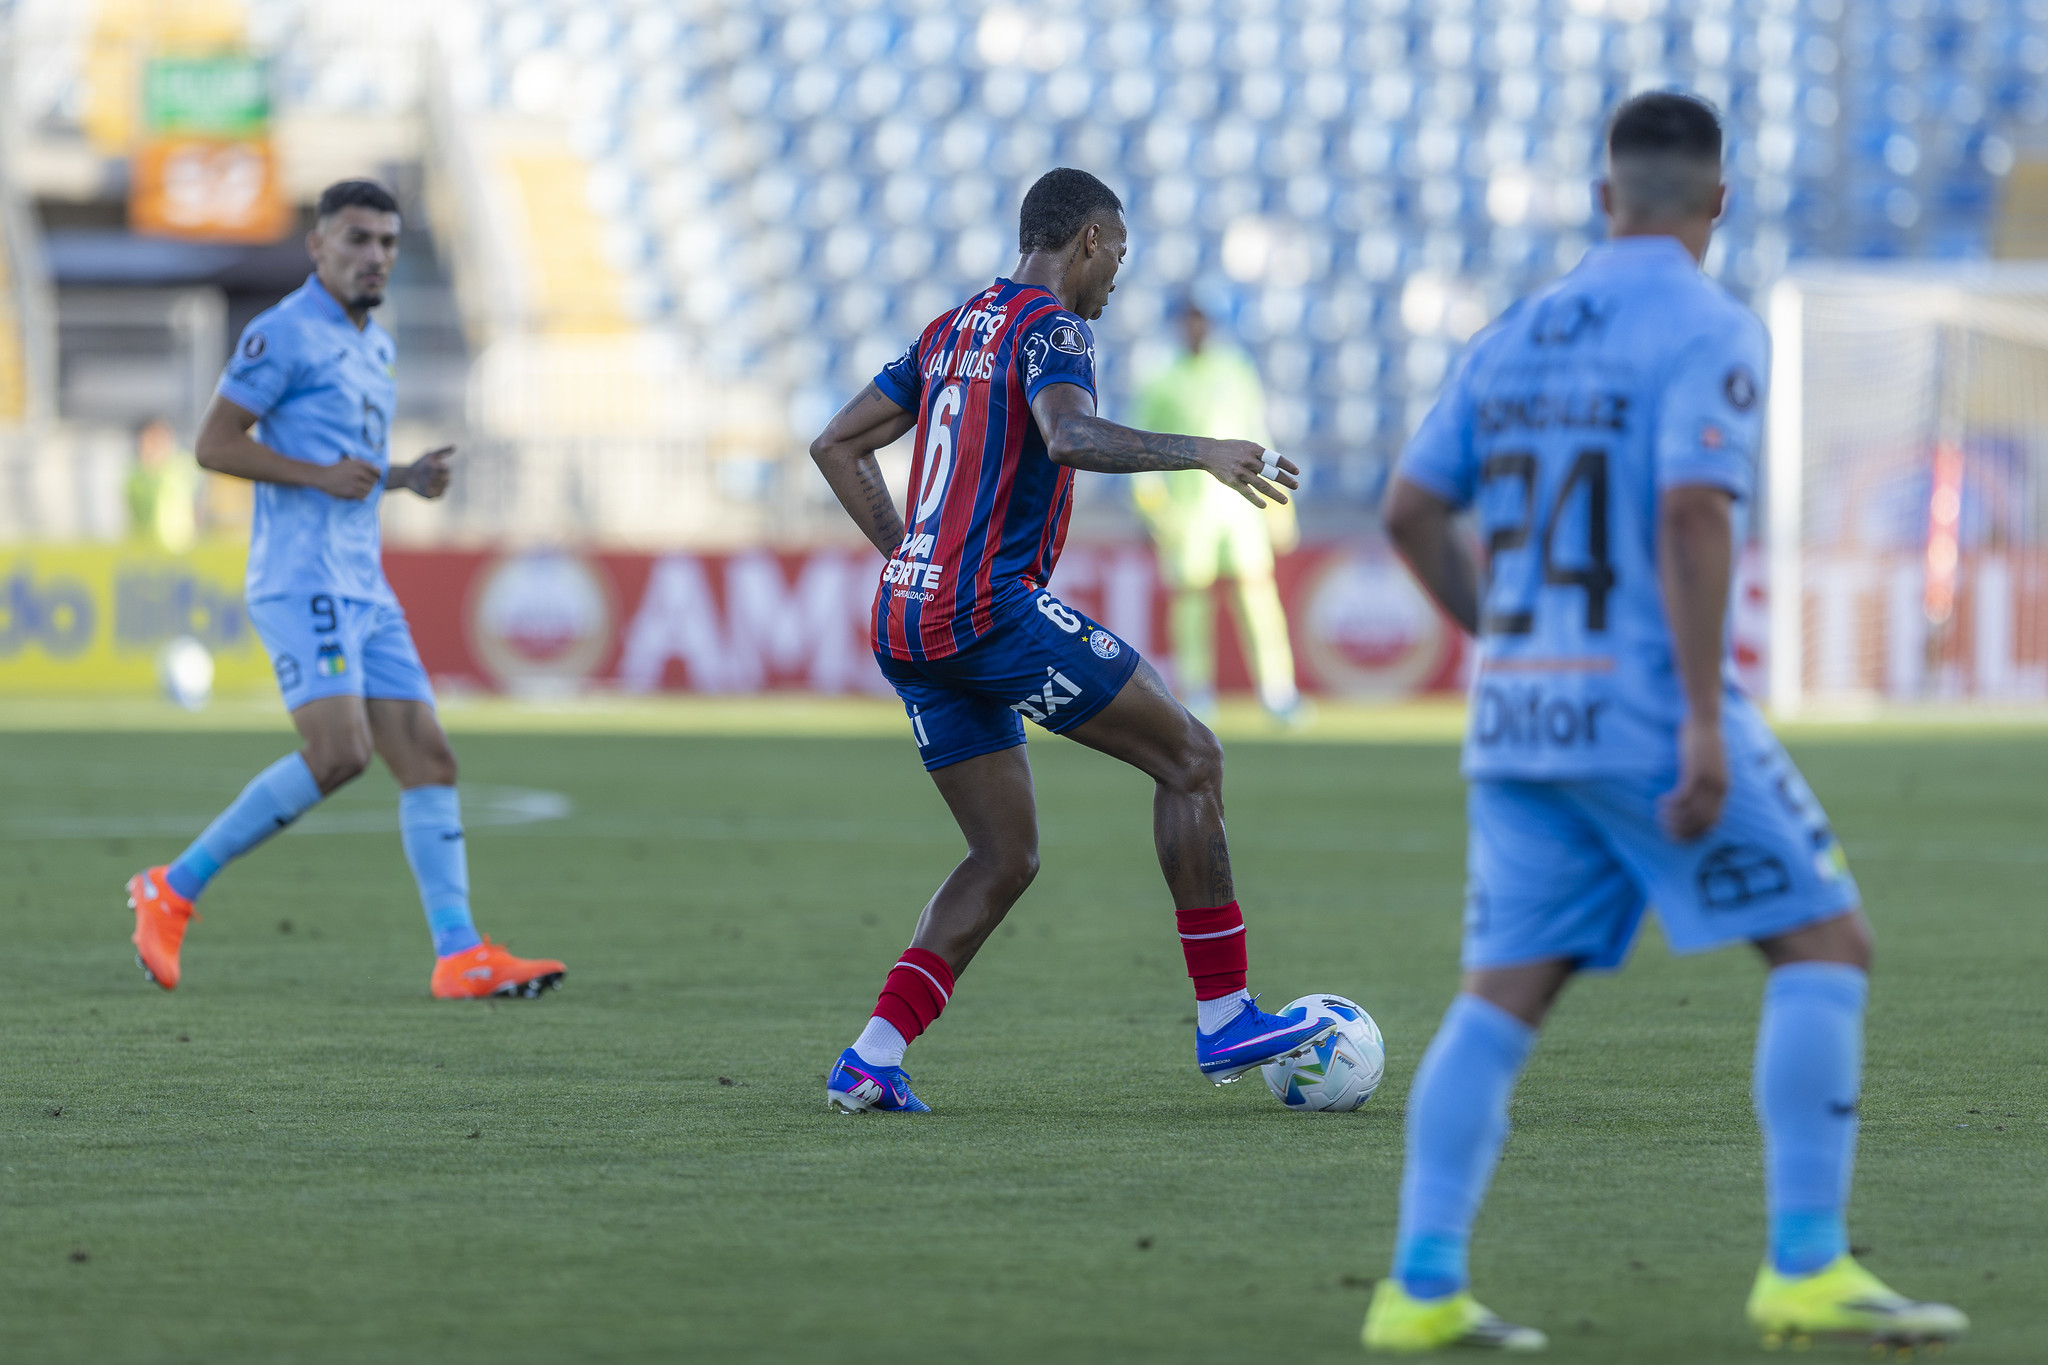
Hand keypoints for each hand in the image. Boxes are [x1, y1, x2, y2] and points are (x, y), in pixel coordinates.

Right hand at [315, 457, 381, 499]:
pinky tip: (355, 494)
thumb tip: (379, 472)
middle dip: (370, 484)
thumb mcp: (350, 462)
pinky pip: (363, 497)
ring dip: (365, 491)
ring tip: (357, 489)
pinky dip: (361, 497)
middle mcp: (359, 472)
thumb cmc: (336, 469)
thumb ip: (363, 465)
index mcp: (359, 463)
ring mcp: (355, 482)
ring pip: (369, 490)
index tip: (375, 478)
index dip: (378, 476)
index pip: (378, 471)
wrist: (322, 476)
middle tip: (362, 485)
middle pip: (374, 482)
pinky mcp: (351, 491)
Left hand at [399, 445, 454, 498]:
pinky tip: (425, 486)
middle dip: (436, 475)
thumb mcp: (430, 456)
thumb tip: (455, 446)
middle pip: (445, 478)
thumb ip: (442, 451)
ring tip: (423, 479)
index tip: (432, 464)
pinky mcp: (433, 497)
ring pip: (441, 486)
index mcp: (443, 472)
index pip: (447, 470)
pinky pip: (437, 494)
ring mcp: (439, 490)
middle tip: (427, 473)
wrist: (407, 476)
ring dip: (432, 481)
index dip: (440, 467)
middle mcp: (443, 482)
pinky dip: (431, 489)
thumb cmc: (419, 465)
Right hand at [1203, 440, 1298, 508]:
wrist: (1209, 453)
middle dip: (1285, 480)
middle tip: (1296, 486)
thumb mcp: (1246, 446)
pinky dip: (1256, 500)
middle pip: (1271, 472)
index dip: (1287, 465)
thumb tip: (1275, 466)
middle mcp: (1249, 460)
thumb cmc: (1230, 449)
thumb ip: (1260, 455)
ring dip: (1275, 494)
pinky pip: (1247, 493)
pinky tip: (1264, 506)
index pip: (1275, 458)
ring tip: (1285, 501)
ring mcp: (1241, 472)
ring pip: (1262, 485)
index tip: (1297, 472)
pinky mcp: (1233, 482)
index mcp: (1254, 449)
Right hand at [1659, 715, 1728, 840]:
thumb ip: (1706, 783)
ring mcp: (1708, 782)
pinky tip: (1660, 801)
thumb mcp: (1710, 767)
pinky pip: (1682, 797)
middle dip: (1681, 830)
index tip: (1677, 836)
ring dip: (1672, 817)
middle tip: (1664, 830)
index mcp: (1724, 790)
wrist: (1705, 721)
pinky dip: (1670, 803)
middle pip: (1700, 821)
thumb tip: (1694, 800)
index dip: (1694, 834)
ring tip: (1659, 814)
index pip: (1712, 823)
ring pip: (1690, 812)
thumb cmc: (1703, 743)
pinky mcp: (1696, 773)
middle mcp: (1719, 790)